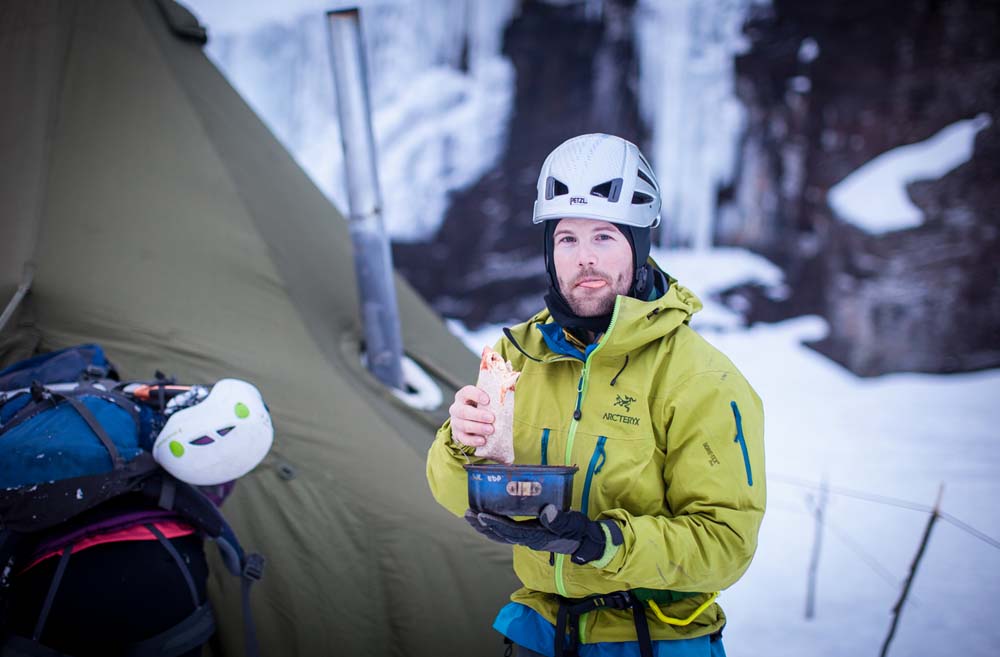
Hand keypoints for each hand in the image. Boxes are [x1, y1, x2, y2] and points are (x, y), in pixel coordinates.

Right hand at [448, 385, 493, 447]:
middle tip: (491, 418)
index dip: (476, 395)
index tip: (488, 400)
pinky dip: (473, 441)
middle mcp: (456, 408)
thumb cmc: (483, 407)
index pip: (467, 392)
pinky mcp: (458, 435)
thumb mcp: (486, 399)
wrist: (473, 421)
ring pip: (464, 425)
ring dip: (478, 428)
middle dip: (478, 415)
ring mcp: (456, 422)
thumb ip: (494, 395)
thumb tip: (511, 386)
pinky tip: (483, 441)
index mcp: (463, 396)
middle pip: (464, 411)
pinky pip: (464, 439)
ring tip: (491, 430)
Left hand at [464, 504, 622, 564]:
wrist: (586, 542)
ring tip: (470, 516)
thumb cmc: (579, 531)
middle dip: (482, 525)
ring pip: (501, 534)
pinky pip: (507, 531)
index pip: (511, 531)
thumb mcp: (573, 523)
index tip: (481, 515)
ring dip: (484, 526)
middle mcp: (529, 539)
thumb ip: (561, 520)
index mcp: (537, 536)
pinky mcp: (529, 534)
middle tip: (467, 514)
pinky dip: (494, 525)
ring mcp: (528, 537)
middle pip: (500, 535)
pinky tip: (486, 518)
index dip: (495, 524)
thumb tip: (548, 512)